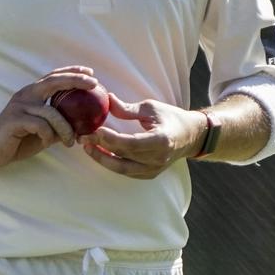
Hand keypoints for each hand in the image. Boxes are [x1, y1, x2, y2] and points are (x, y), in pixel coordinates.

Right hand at [0, 66, 98, 168]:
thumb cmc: (16, 141)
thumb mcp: (42, 132)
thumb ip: (57, 125)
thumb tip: (81, 126)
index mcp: (31, 94)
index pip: (53, 77)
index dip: (71, 72)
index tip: (91, 74)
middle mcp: (25, 95)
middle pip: (53, 81)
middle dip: (76, 80)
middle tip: (94, 84)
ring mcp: (19, 106)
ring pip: (52, 112)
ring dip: (66, 128)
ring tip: (71, 141)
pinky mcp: (15, 119)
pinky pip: (41, 125)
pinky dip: (49, 135)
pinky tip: (49, 142)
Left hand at [78, 93, 204, 179]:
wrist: (190, 136)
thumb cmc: (171, 118)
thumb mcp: (150, 108)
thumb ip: (128, 109)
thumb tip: (107, 100)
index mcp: (161, 141)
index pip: (131, 143)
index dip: (111, 139)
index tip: (96, 130)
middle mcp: (157, 159)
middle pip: (123, 157)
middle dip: (100, 148)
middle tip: (84, 137)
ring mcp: (153, 169)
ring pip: (121, 168)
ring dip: (102, 158)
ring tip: (87, 146)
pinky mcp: (149, 174)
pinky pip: (126, 171)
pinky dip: (111, 163)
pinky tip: (99, 153)